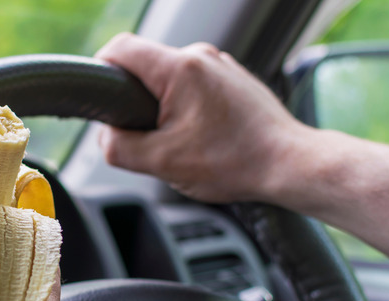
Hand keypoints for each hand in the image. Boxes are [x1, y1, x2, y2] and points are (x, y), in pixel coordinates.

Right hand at [96, 33, 309, 202]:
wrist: (289, 164)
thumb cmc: (235, 162)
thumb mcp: (162, 163)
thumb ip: (120, 147)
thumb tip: (106, 137)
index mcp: (180, 69)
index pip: (121, 48)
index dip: (100, 68)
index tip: (100, 97)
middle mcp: (201, 56)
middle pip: (146, 65)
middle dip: (135, 100)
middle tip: (145, 136)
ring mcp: (221, 65)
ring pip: (171, 78)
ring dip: (163, 107)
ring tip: (181, 142)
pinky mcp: (233, 79)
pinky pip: (195, 86)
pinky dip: (187, 109)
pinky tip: (202, 138)